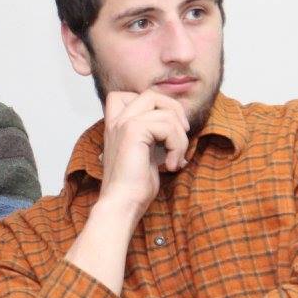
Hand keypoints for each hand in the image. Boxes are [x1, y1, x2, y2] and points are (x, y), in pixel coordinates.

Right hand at [99, 90, 189, 217]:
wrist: (123, 202)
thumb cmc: (135, 186)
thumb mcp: (148, 154)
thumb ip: (155, 136)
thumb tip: (181, 129)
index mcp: (117, 126)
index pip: (126, 95)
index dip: (152, 104)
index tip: (166, 128)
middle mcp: (117, 121)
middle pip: (151, 94)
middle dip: (174, 111)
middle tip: (181, 135)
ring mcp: (123, 123)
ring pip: (165, 111)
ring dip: (180, 136)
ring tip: (176, 158)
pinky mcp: (132, 131)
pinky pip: (167, 126)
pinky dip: (177, 145)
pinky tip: (172, 165)